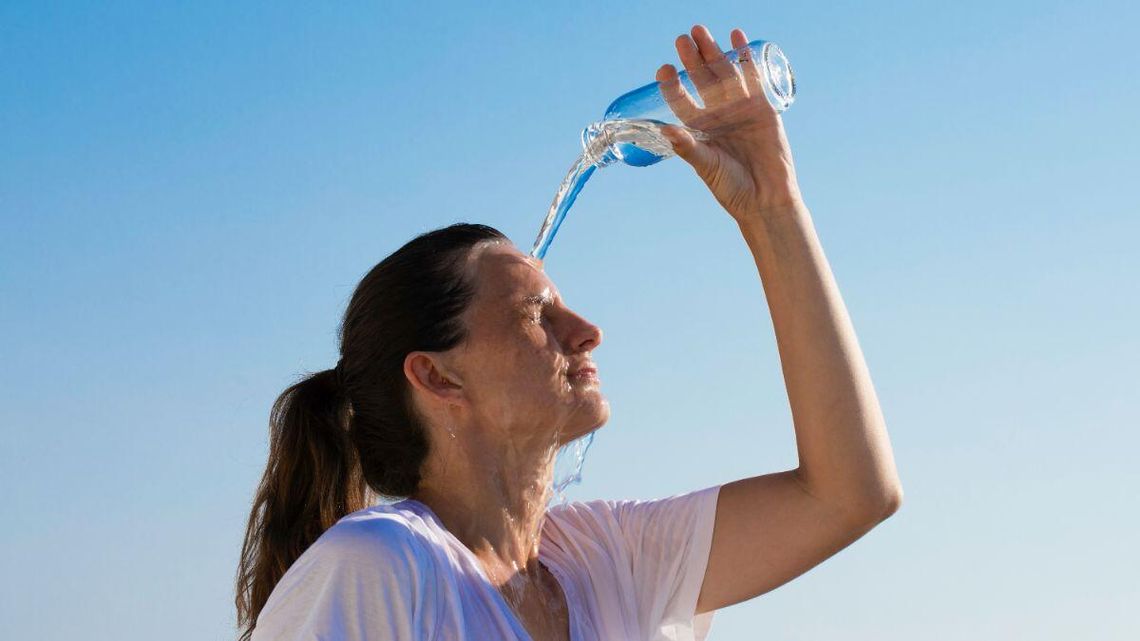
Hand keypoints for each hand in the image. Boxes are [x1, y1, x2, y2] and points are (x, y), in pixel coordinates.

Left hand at [657, 25, 804, 222]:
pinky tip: (736, 36)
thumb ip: (687, 147)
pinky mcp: (762, 106)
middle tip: (682, 39)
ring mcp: (739, 107)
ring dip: (714, 51)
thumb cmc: (731, 187)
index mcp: (698, 129)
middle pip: (701, 79)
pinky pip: (752, 76)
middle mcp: (716, 115)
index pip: (680, 100)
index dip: (671, 85)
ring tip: (700, 31)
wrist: (766, 198)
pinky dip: (745, 56)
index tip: (664, 70)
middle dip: (692, 59)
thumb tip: (665, 130)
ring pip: (724, 73)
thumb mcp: (706, 166)